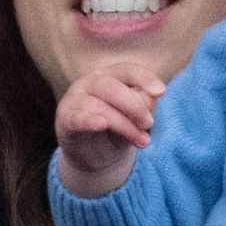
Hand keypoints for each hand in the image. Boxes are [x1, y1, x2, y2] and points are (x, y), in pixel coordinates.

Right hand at [55, 62, 165, 196]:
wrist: (94, 156)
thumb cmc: (118, 129)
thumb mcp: (135, 117)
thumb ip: (143, 105)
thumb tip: (152, 97)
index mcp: (110, 76)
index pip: (127, 70)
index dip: (144, 78)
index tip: (161, 92)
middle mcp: (90, 83)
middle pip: (111, 86)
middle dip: (134, 105)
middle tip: (149, 123)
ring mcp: (74, 100)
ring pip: (99, 106)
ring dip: (124, 125)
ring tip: (142, 141)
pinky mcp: (65, 121)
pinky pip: (77, 118)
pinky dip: (90, 120)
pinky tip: (102, 125)